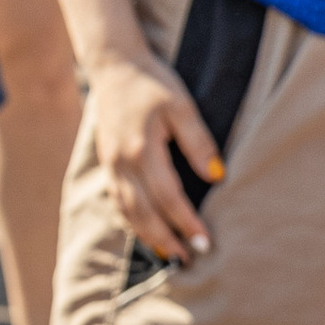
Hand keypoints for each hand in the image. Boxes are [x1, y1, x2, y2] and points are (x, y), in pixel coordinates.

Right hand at [85, 50, 222, 263]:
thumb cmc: (153, 83)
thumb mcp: (182, 105)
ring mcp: (111, 165)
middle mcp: (122, 163)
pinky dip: (132, 221)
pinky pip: (118, 201)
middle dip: (167, 239)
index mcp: (142, 149)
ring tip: (170, 253)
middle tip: (189, 258)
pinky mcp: (107, 163)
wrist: (114, 66)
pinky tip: (146, 230)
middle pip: (144, 213)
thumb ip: (199, 141)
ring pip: (127, 212)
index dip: (187, 222)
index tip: (205, 241)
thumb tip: (217, 176)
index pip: (168, 197)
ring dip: (148, 236)